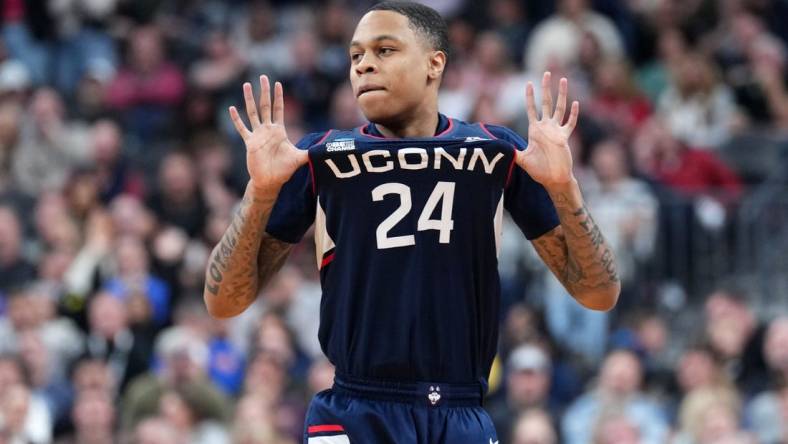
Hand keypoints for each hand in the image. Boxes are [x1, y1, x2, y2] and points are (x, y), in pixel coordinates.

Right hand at [229, 75, 306, 192]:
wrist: (270, 181)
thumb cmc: (284, 170)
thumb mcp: (300, 158)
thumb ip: (311, 152)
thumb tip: (326, 149)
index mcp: (279, 131)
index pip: (278, 109)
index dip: (278, 97)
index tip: (278, 83)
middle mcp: (267, 130)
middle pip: (265, 106)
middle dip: (264, 91)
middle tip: (263, 77)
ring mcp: (257, 135)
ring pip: (252, 113)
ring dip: (249, 99)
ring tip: (246, 85)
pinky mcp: (250, 142)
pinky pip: (242, 129)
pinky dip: (237, 119)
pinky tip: (231, 108)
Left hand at [517, 72, 579, 188]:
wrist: (553, 179)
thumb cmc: (538, 170)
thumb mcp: (522, 159)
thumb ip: (512, 152)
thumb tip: (498, 149)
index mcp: (535, 130)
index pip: (532, 109)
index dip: (530, 97)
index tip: (529, 83)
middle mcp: (546, 128)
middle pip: (546, 103)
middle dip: (546, 88)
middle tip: (546, 72)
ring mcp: (556, 131)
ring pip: (560, 108)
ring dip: (561, 95)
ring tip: (563, 80)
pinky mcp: (565, 137)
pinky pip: (570, 123)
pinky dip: (573, 114)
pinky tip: (576, 103)